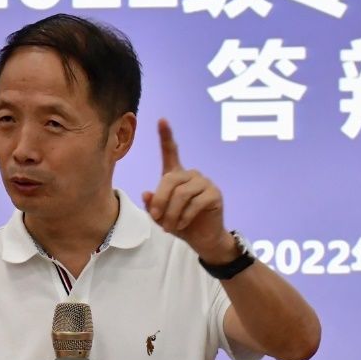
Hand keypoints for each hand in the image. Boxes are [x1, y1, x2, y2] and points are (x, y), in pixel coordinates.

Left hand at [142, 119, 235, 262]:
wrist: (202, 239)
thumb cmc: (180, 224)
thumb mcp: (161, 217)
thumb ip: (153, 205)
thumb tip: (146, 193)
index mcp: (176, 175)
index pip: (171, 152)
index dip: (166, 136)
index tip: (161, 120)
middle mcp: (190, 175)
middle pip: (170, 179)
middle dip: (160, 200)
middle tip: (156, 218)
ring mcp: (204, 182)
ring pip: (182, 193)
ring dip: (172, 213)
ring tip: (169, 227)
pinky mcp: (214, 194)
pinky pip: (195, 203)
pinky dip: (184, 217)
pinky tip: (182, 225)